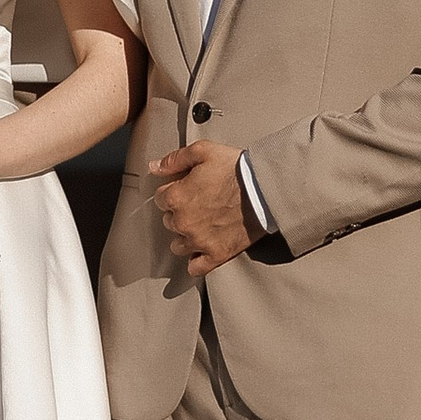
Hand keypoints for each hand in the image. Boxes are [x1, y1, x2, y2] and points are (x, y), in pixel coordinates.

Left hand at [152, 137, 253, 276]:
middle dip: (179, 213)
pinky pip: (196, 268)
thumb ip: (174, 159)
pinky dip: (196, 261)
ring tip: (201, 226)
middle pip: (168, 221)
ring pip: (178, 245)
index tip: (187, 189)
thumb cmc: (236, 168)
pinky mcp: (217, 254)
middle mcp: (184, 222)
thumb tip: (154, 167)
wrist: (266, 188)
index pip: (160, 199)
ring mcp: (200, 241)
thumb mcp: (203, 151)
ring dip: (185, 236)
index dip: (173, 191)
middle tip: (198, 204)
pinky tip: (201, 252)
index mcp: (176, 197)